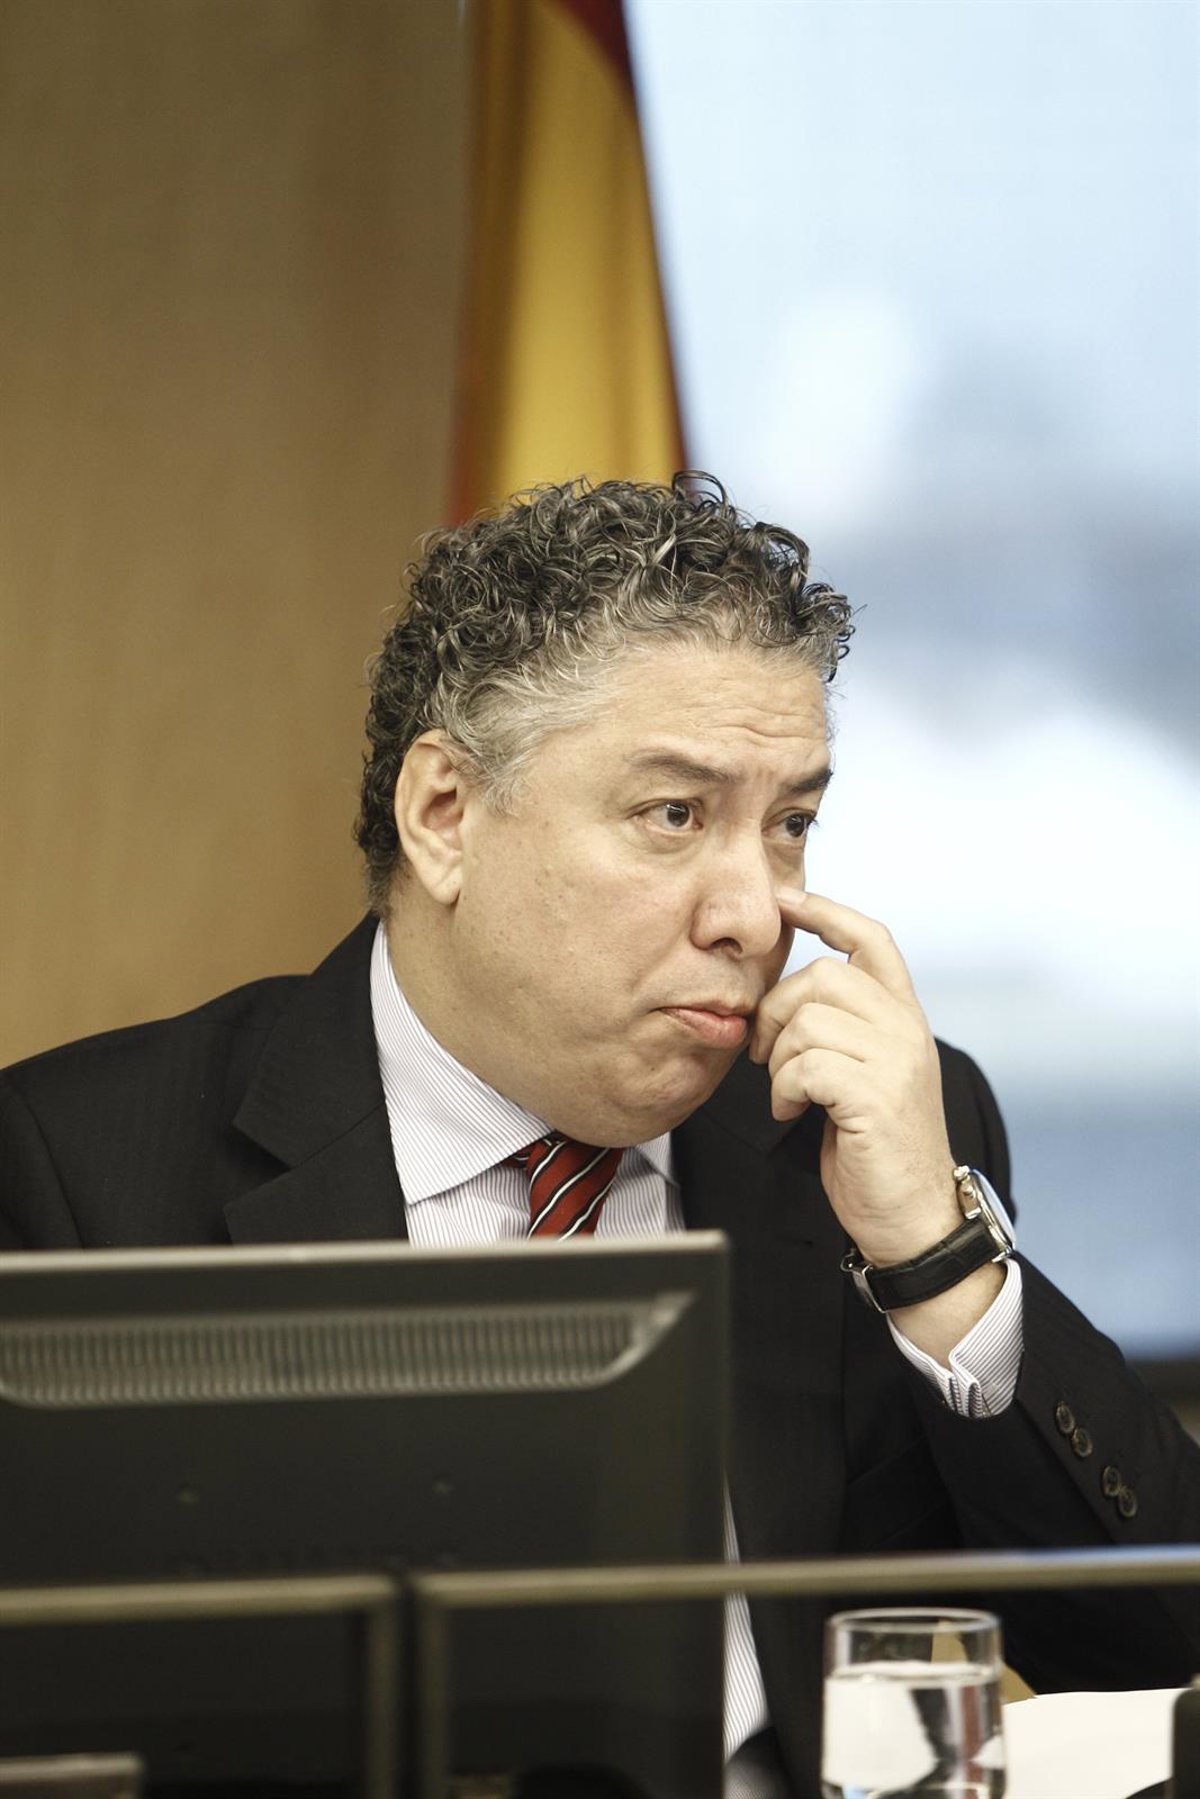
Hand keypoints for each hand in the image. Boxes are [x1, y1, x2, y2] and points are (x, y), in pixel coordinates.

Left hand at [749, 889, 960, 1269]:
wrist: (912, 1216)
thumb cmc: (877, 1148)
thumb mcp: (868, 1072)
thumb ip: (847, 1028)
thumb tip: (793, 994)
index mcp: (904, 1017)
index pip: (873, 939)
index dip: (827, 911)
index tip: (786, 900)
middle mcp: (906, 1030)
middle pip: (823, 975)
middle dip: (777, 1010)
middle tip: (764, 1052)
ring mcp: (895, 1062)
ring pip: (808, 1020)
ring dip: (778, 1060)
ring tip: (786, 1092)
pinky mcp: (875, 1097)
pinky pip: (806, 1065)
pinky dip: (784, 1089)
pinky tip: (791, 1111)